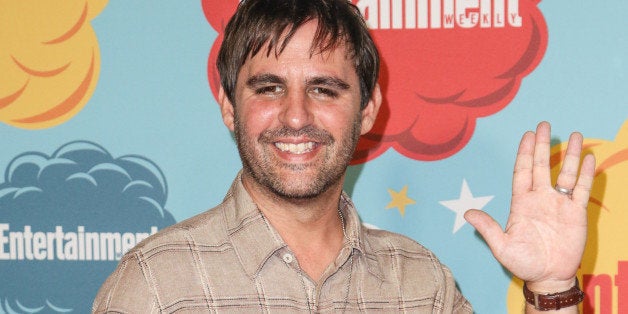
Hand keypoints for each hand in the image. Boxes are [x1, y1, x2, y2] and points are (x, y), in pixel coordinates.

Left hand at [465, 121, 595, 289]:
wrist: (547, 277)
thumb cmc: (523, 263)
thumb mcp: (501, 246)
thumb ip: (487, 228)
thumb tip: (466, 213)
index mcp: (521, 202)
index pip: (522, 171)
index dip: (524, 153)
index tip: (527, 135)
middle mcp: (540, 198)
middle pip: (541, 166)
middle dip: (542, 145)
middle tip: (544, 125)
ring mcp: (559, 204)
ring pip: (565, 173)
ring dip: (570, 155)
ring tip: (575, 135)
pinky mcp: (576, 213)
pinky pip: (581, 189)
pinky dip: (585, 174)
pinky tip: (588, 158)